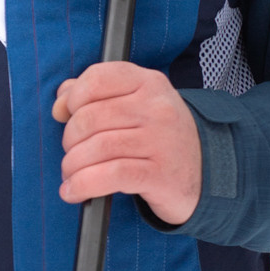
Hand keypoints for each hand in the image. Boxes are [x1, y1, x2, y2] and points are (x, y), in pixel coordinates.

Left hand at [53, 61, 202, 225]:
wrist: (208, 173)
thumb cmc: (160, 137)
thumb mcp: (137, 104)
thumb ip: (97, 94)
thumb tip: (62, 99)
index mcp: (149, 83)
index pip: (98, 78)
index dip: (72, 98)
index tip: (64, 115)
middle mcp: (157, 108)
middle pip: (90, 117)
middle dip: (70, 139)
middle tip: (71, 153)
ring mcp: (161, 140)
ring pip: (97, 148)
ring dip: (73, 165)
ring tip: (71, 174)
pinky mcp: (160, 174)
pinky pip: (110, 176)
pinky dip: (83, 185)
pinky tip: (73, 192)